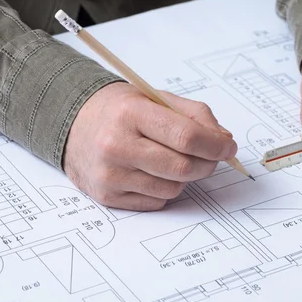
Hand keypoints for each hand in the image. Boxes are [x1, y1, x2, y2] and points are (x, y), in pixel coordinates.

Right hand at [63, 82, 236, 210]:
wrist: (73, 124)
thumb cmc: (118, 111)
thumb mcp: (154, 99)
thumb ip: (194, 115)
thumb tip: (223, 140)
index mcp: (131, 113)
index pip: (186, 136)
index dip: (215, 146)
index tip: (227, 148)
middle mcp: (117, 145)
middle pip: (182, 168)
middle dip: (207, 164)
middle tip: (211, 157)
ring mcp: (111, 174)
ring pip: (173, 189)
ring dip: (184, 178)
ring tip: (173, 161)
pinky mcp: (108, 195)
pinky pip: (157, 202)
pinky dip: (165, 190)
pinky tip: (153, 173)